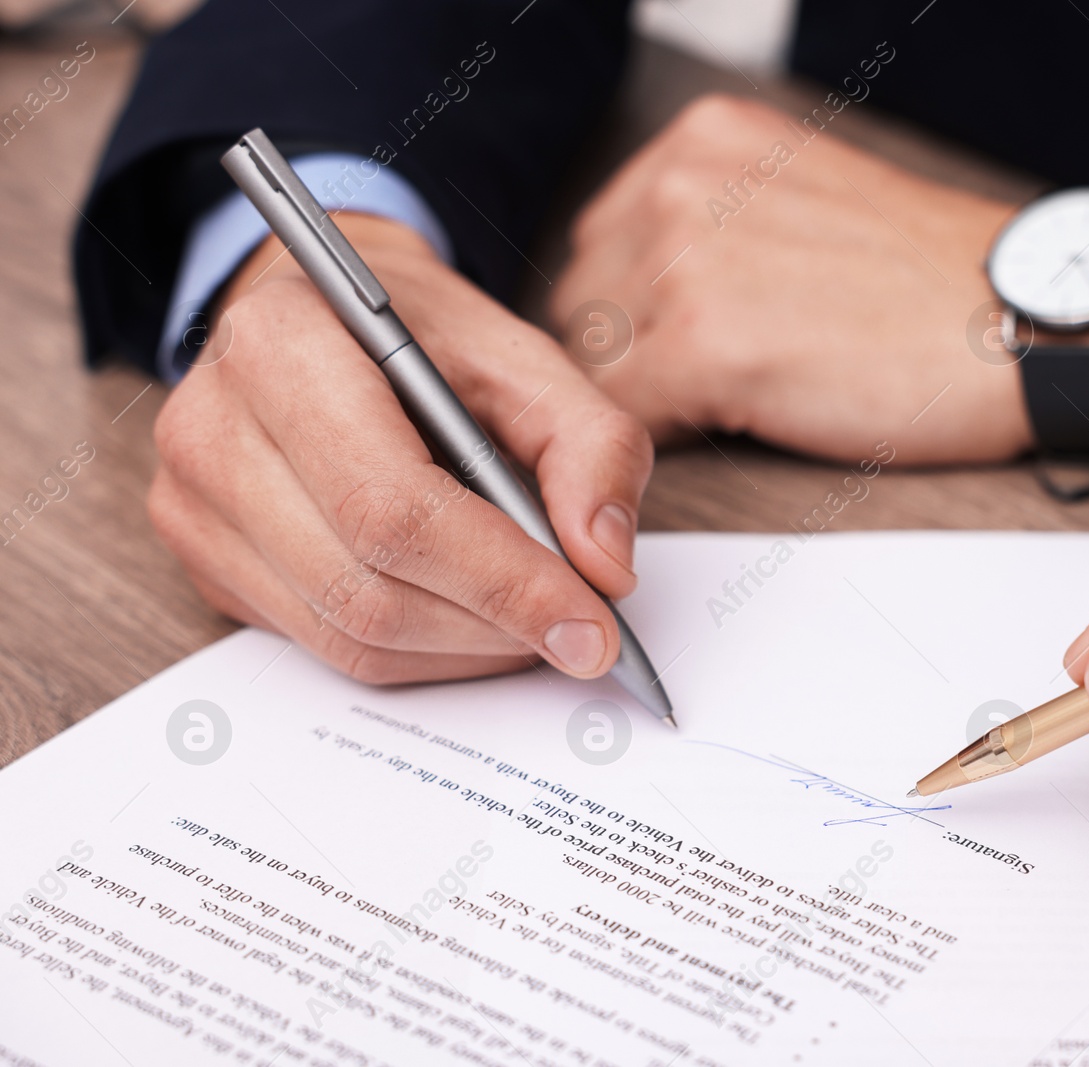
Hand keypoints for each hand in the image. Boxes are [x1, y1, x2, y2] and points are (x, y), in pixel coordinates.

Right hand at [149, 214, 654, 683]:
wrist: (330, 319)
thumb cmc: (426, 334)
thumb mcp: (527, 358)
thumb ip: (591, 447)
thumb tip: (607, 566)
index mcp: (284, 345)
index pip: (394, 507)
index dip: (502, 581)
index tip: (592, 625)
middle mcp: (212, 427)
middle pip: (368, 585)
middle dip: (496, 625)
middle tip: (581, 630)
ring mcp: (192, 503)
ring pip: (350, 633)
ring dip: (465, 650)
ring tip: (537, 621)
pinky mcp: (206, 563)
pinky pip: (324, 646)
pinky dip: (420, 651)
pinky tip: (473, 616)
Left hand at [552, 94, 1088, 463]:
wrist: (1026, 322)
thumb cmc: (936, 282)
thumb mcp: (806, 202)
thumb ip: (716, 224)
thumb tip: (643, 290)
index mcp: (705, 140)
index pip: (605, 243)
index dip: (635, 314)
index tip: (678, 351)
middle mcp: (680, 180)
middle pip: (585, 300)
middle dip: (632, 355)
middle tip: (712, 391)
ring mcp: (685, 259)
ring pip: (596, 363)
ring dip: (649, 402)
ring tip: (736, 409)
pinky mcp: (703, 345)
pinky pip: (623, 417)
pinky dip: (663, 442)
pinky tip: (737, 429)